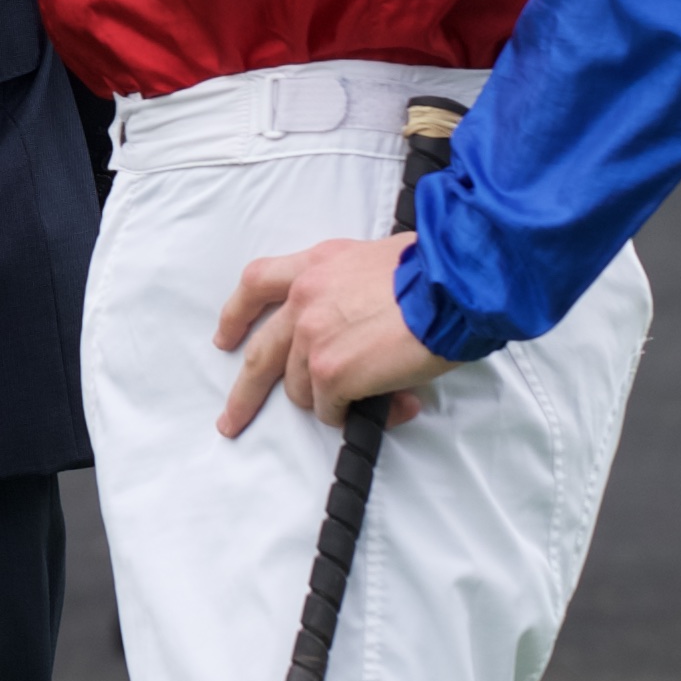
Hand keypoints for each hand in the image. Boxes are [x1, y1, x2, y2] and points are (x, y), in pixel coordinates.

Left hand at [215, 232, 440, 440]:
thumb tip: (352, 328)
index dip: (237, 316)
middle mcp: (305, 298)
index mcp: (315, 265)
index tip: (226, 339)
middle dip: (244, 394)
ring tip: (380, 394)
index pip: (257, 284)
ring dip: (333, 400)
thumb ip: (347, 288)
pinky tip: (395, 403)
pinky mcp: (331, 371)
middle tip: (232, 420)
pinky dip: (356, 414)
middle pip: (260, 354)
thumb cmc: (434, 272)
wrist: (454, 286)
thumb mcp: (376, 260)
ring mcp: (312, 336)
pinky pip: (330, 410)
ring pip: (300, 390)